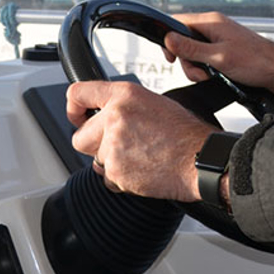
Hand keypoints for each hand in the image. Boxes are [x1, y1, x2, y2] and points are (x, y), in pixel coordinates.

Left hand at [66, 80, 217, 200]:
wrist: (199, 159)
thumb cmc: (186, 133)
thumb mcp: (156, 103)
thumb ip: (125, 106)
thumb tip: (106, 114)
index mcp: (124, 96)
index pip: (78, 94)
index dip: (73, 108)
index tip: (77, 115)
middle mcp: (115, 118)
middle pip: (79, 136)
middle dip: (94, 143)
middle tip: (116, 144)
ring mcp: (113, 147)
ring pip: (96, 160)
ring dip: (112, 161)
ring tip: (140, 156)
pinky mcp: (116, 172)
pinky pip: (108, 178)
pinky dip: (122, 178)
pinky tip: (142, 168)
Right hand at [161, 11, 273, 102]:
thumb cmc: (257, 61)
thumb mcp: (218, 57)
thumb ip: (191, 48)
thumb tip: (169, 38)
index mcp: (212, 22)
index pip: (178, 21)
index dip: (170, 39)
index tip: (171, 57)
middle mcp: (214, 28)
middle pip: (184, 41)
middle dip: (188, 61)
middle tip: (200, 72)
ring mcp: (220, 39)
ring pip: (194, 52)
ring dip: (198, 68)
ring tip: (210, 76)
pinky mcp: (224, 51)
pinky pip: (205, 59)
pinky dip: (207, 70)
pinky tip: (216, 76)